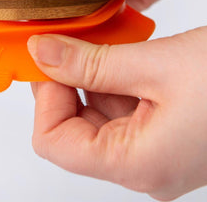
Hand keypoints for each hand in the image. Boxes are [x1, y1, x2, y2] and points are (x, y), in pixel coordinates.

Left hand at [27, 23, 206, 199]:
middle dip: (65, 82)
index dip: (44, 98)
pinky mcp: (165, 130)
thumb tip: (41, 53)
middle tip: (65, 41)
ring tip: (99, 41)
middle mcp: (143, 166)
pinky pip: (122, 107)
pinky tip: (120, 51)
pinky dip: (113, 77)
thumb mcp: (155, 64)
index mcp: (137, 164)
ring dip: (90, 76)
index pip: (55, 143)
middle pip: (73, 129)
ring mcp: (154, 149)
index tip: (47, 57)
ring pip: (96, 114)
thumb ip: (90, 62)